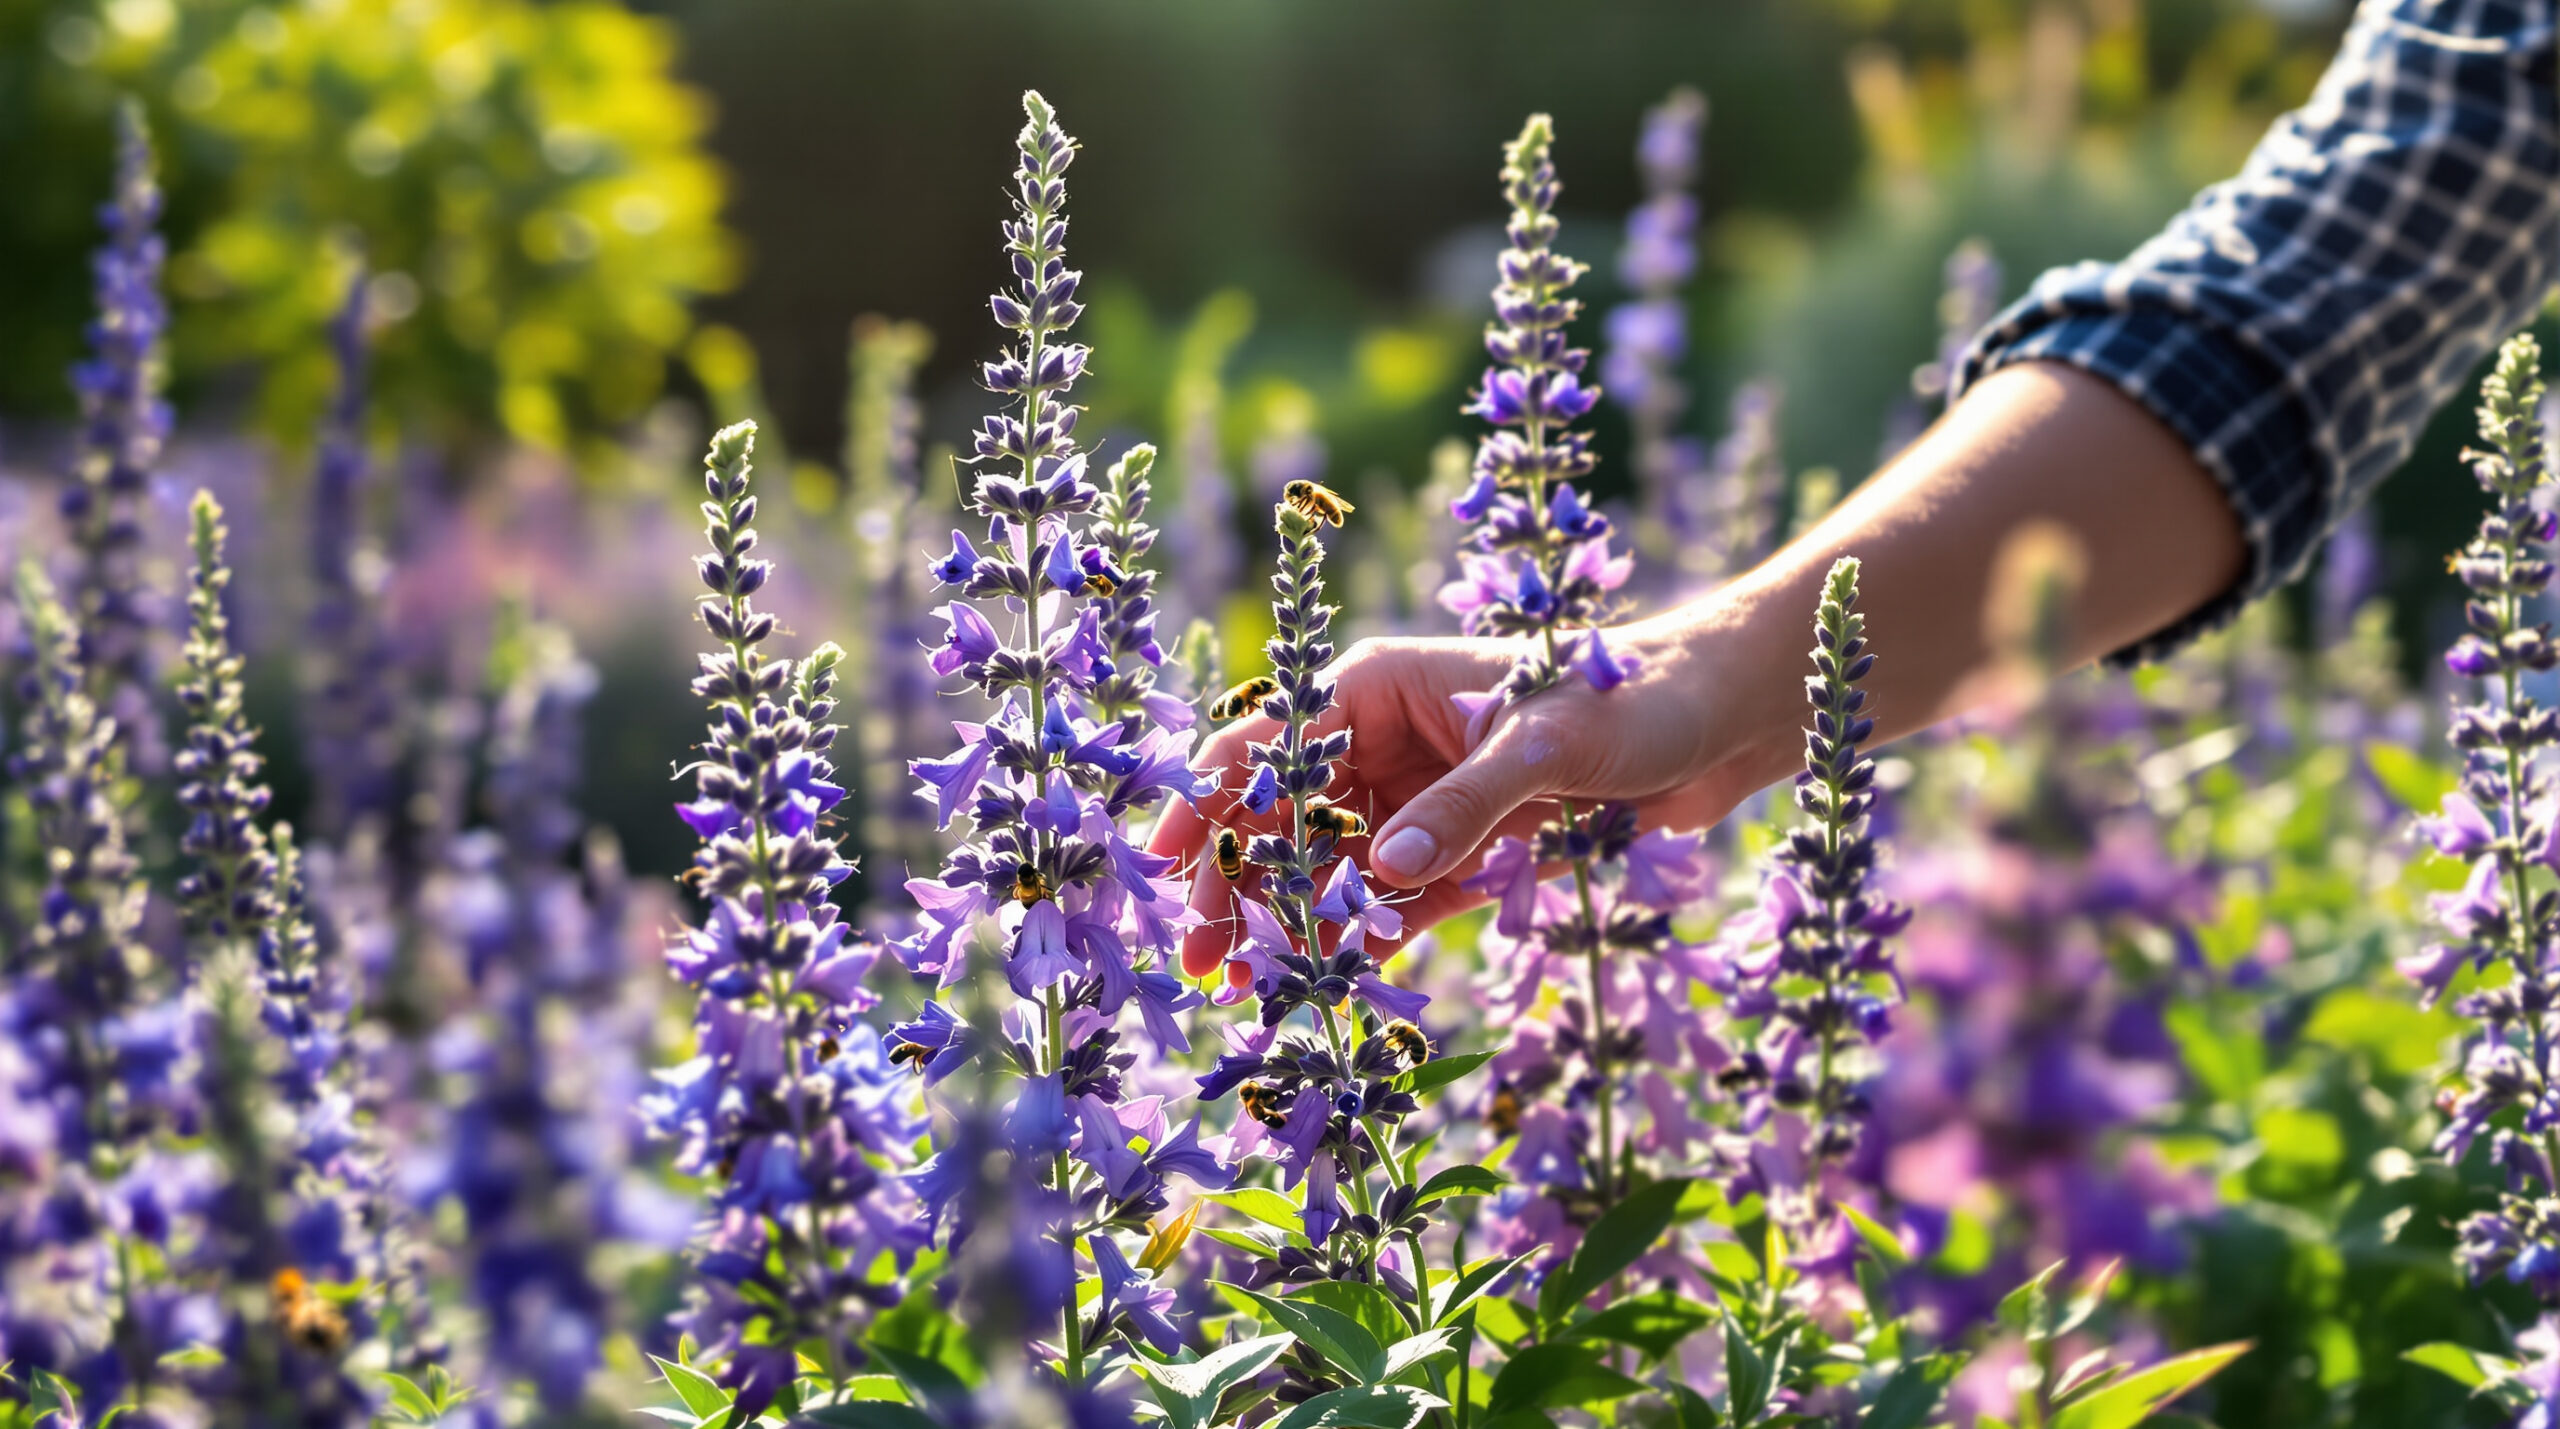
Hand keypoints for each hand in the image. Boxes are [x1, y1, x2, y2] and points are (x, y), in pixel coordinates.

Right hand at [1148, 622, 1781, 978]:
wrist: (1722, 719)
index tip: (1162, 864)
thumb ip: (1460, 808)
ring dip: (1295, 923)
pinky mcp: (1464, 842)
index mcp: (1380, 684)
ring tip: (1252, 985)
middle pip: (1286, 815)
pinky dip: (1366, 935)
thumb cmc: (1632, 697)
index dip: (1206, 801)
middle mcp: (1385, 737)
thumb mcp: (1542, 745)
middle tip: (1200, 959)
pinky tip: (1330, 976)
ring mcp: (1422, 794)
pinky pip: (1395, 897)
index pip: (1267, 743)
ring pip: (1333, 866)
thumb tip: (1381, 873)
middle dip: (1241, 884)